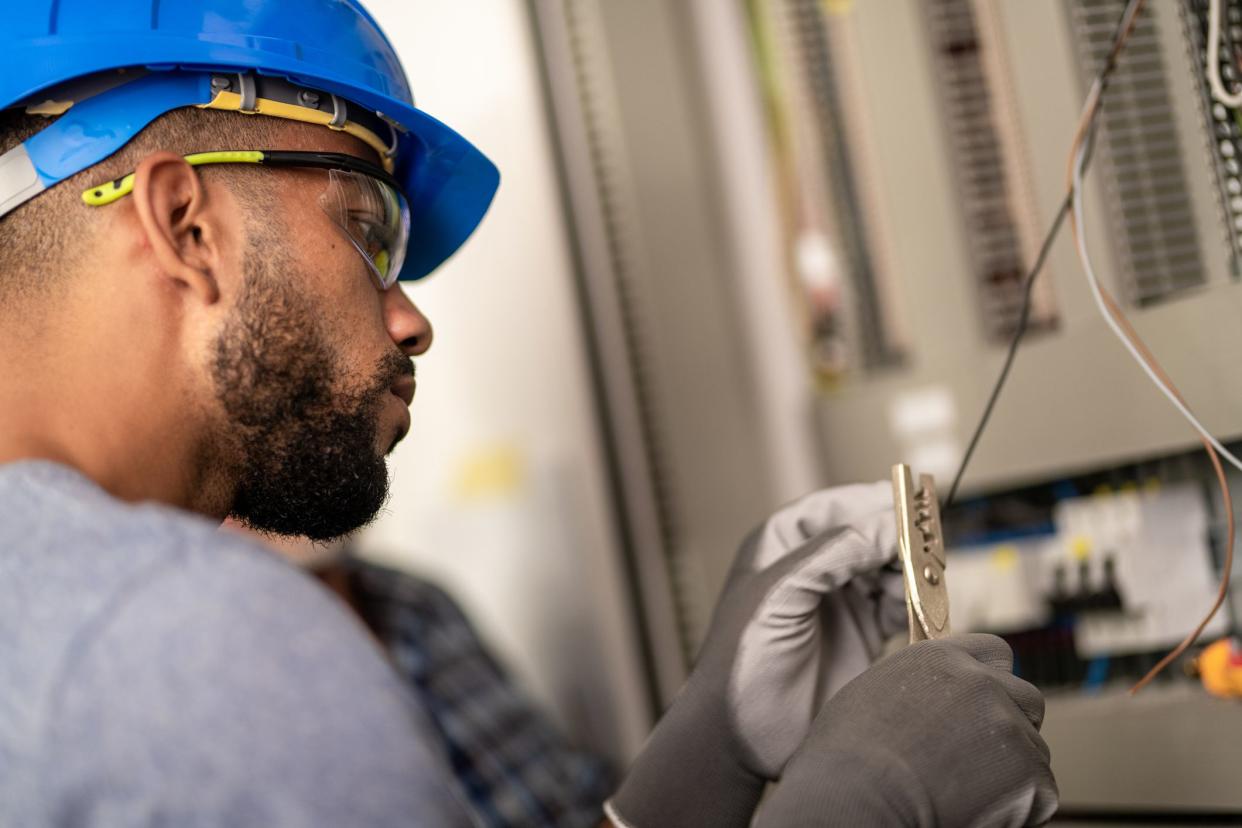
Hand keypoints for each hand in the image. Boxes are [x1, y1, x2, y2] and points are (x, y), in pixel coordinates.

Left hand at [606, 482, 906, 827]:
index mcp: (781, 545)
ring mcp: (838, 601)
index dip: (872, 502)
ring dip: (909, 572)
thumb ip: (831, 555)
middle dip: (899, 538)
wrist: (743, 732)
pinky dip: (914, 604)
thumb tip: (885, 524)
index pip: (835, 507)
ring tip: (919, 584)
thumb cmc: (742, 659)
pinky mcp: (861, 635)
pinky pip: (899, 606)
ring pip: (889, 568)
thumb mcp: (779, 596)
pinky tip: (918, 610)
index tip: (909, 504)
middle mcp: (813, 567)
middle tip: (927, 547)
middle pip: (869, 534)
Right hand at [755, 634, 1058, 827]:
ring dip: (1013, 770)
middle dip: (1013, 725)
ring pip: (1033, 749)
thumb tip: (933, 701)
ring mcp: (1006, 723)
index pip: (994, 652)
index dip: (993, 681)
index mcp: (940, 658)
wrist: (856, 792)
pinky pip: (1040, 791)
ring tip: (969, 792)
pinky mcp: (1027, 769)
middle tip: (984, 758)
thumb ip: (916, 684)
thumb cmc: (846, 755)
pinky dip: (1020, 807)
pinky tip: (980, 810)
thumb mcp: (874, 692)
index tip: (986, 706)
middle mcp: (979, 682)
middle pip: (1026, 698)